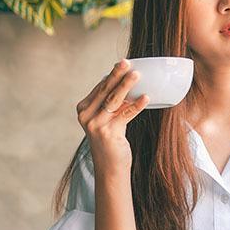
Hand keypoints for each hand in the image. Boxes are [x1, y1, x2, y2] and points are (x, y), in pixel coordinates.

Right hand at [76, 59, 150, 176]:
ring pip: (113, 100)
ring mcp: (95, 124)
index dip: (112, 75)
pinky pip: (125, 114)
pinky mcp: (107, 133)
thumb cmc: (112, 140)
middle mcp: (86, 115)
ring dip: (126, 86)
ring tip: (137, 75)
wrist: (110, 167)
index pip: (100, 88)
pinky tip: (146, 97)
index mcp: (83, 109)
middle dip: (116, 74)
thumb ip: (113, 104)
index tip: (123, 64)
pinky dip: (136, 105)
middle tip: (126, 62)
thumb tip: (128, 82)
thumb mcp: (109, 119)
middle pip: (105, 90)